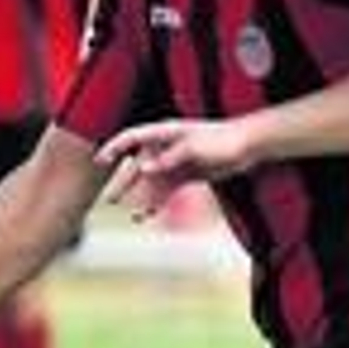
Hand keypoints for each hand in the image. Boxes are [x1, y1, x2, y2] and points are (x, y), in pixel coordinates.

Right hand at [98, 118, 260, 219]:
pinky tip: (149, 215)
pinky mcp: (187, 174)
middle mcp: (166, 147)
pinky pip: (167, 190)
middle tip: (109, 200)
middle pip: (138, 165)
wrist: (249, 146)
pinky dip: (158, 202)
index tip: (100, 162)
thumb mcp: (194, 146)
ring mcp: (176, 161)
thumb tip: (144, 168)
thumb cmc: (223, 139)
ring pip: (152, 182)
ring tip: (132, 215)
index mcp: (164, 132)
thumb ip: (168, 158)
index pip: (132, 138)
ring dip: (141, 197)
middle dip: (124, 183)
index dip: (114, 148)